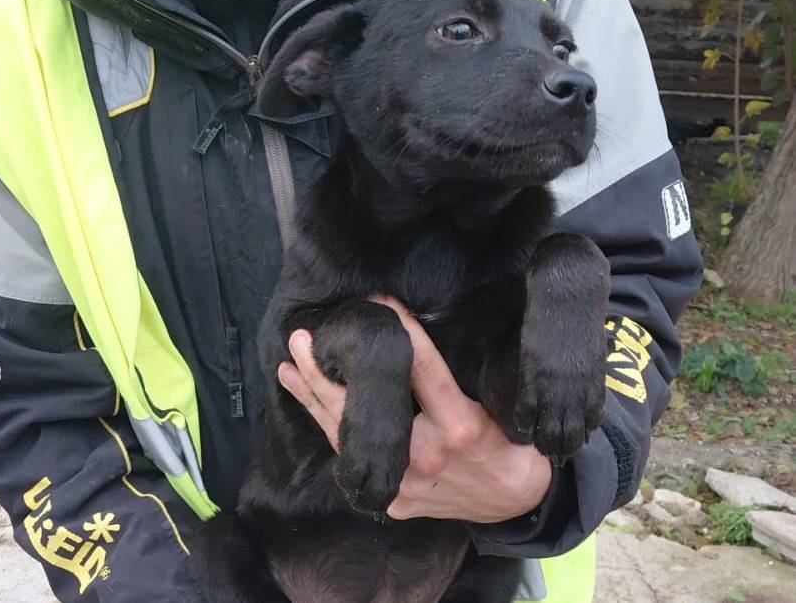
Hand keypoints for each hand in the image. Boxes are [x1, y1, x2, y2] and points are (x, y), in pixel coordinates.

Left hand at [277, 296, 552, 523]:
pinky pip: (356, 460)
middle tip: (300, 339)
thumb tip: (417, 335)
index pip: (421, 366)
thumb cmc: (511, 443)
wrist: (517, 504)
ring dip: (314, 399)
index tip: (375, 300)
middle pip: (367, 406)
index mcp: (461, 425)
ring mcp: (407, 483)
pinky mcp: (394, 501)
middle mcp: (429, 455)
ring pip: (350, 435)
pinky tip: (309, 406)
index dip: (398, 330)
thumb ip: (463, 376)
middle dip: (326, 371)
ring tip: (289, 368)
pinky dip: (331, 430)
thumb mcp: (500, 403)